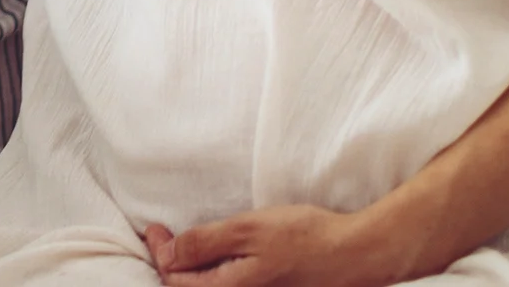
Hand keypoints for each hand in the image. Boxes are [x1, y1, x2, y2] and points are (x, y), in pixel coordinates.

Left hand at [143, 205, 412, 286]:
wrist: (355, 254)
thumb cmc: (305, 238)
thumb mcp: (248, 230)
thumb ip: (205, 242)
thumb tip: (168, 254)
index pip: (175, 280)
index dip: (158, 252)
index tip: (153, 227)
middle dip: (169, 263)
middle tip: (160, 234)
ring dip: (190, 269)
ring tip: (180, 244)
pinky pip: (228, 286)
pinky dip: (212, 272)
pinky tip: (214, 254)